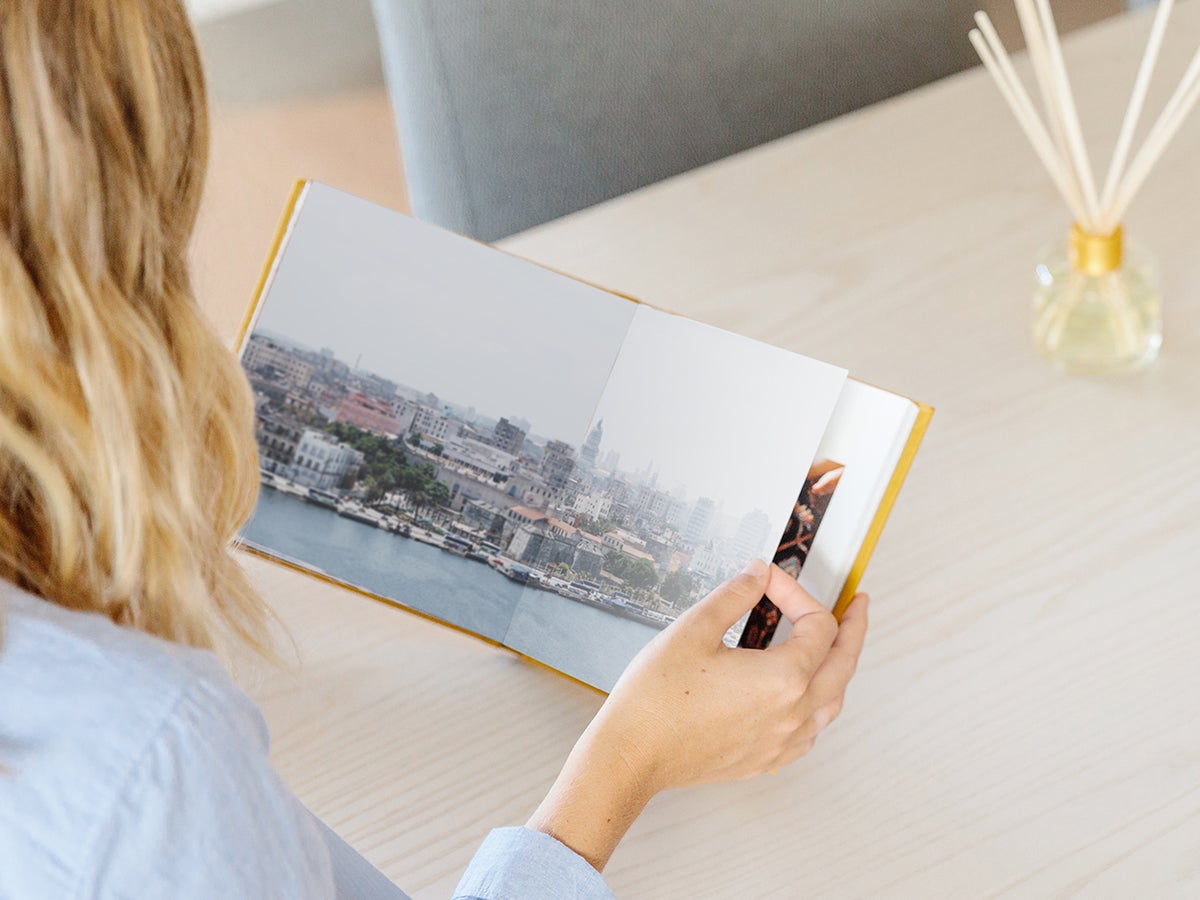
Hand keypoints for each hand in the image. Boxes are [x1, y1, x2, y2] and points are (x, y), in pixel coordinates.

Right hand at [527, 559, 869, 869]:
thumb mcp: (695, 628)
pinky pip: (810, 731)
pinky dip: (817, 705)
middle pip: (843, 664)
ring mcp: (782, 741)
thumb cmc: (657, 697)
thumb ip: (735, 595)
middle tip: (857, 606)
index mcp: (784, 677)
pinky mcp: (765, 759)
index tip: (770, 581)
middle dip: (852, 628)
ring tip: (835, 648)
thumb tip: (758, 574)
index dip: (797, 593)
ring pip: (832, 701)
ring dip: (838, 668)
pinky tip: (803, 696)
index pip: (817, 625)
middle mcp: (793, 713)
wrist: (632, 754)